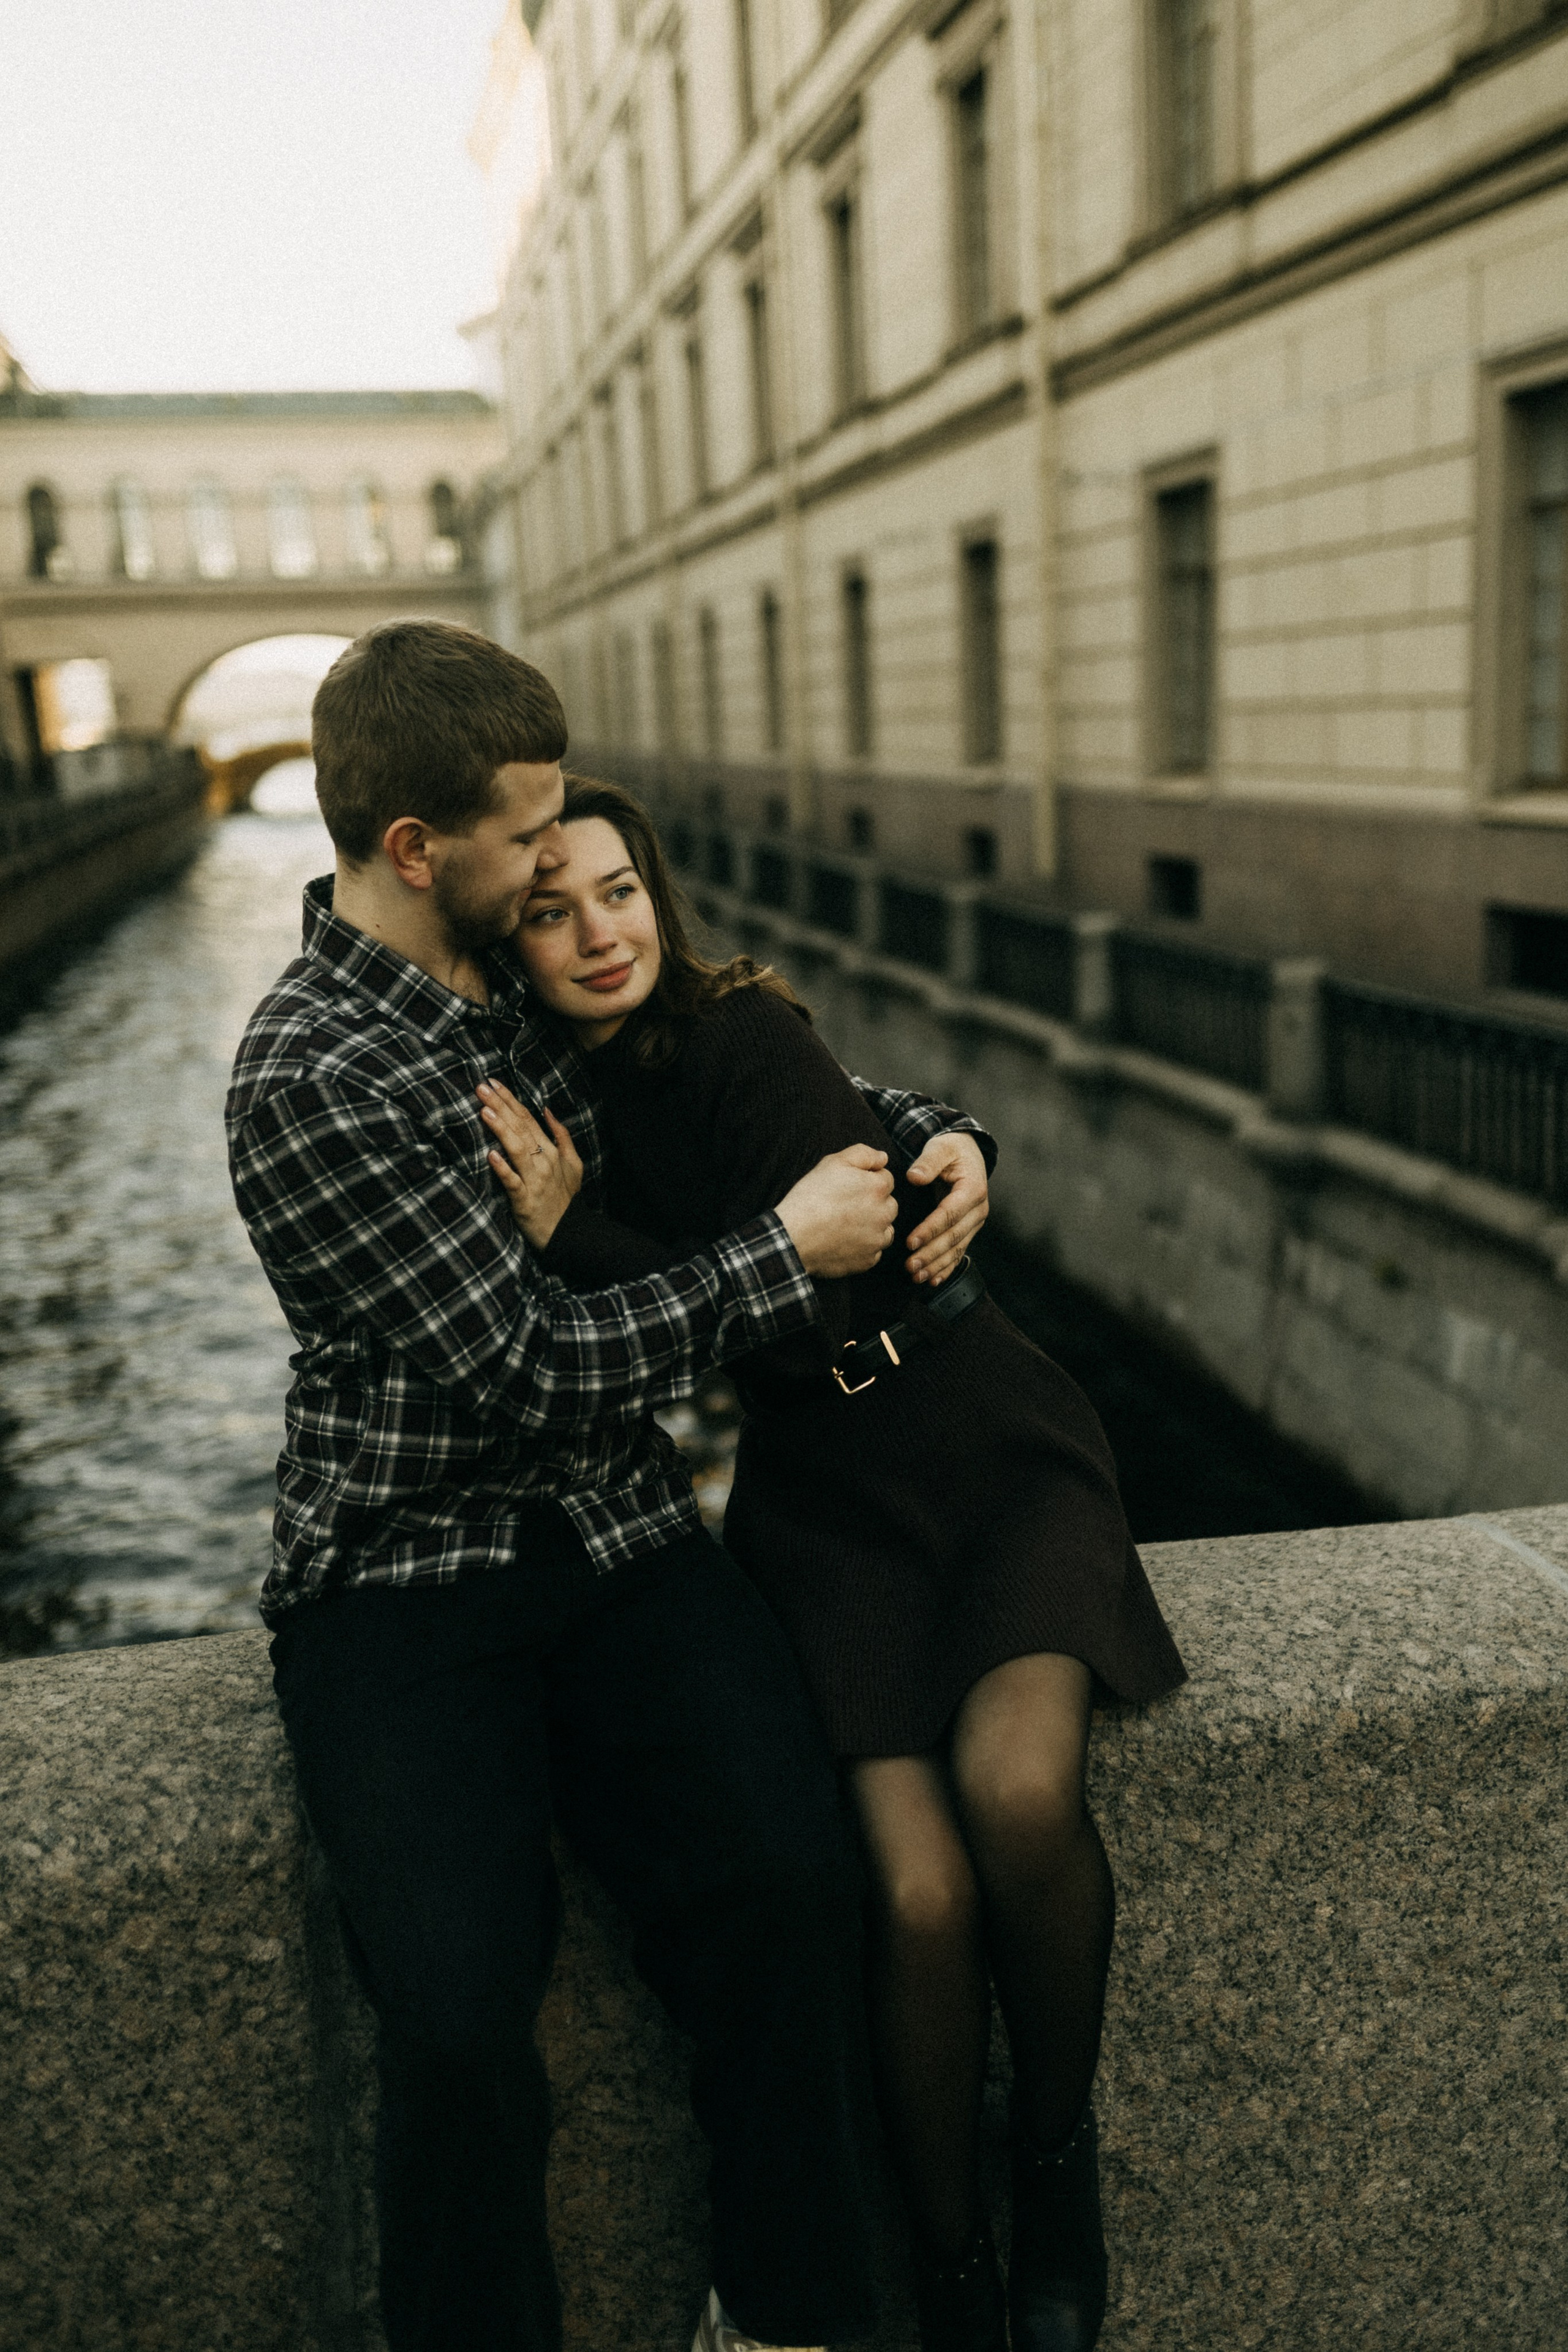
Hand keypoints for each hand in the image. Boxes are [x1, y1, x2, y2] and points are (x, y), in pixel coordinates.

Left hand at [478, 1080, 582, 1248]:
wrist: (569, 1232)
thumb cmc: (565, 1197)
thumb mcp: (573, 1163)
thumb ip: (561, 1135)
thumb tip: (547, 1110)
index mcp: (550, 1150)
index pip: (528, 1118)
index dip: (510, 1100)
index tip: (493, 1083)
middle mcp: (543, 1161)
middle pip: (519, 1127)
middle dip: (500, 1105)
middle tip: (481, 1087)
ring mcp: (534, 1180)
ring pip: (516, 1149)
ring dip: (500, 1129)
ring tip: (484, 1111)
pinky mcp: (524, 1199)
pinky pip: (512, 1182)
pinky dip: (502, 1169)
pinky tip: (491, 1155)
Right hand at [776, 1145, 895, 1277]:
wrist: (794, 1236)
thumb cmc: (811, 1197)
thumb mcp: (833, 1162)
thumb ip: (864, 1154)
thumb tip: (883, 1158)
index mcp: (878, 1188)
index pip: (886, 1179)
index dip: (867, 1180)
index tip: (848, 1187)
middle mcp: (884, 1214)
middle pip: (888, 1204)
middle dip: (874, 1203)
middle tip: (846, 1206)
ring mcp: (877, 1240)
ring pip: (885, 1229)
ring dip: (873, 1226)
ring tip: (846, 1224)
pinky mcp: (868, 1260)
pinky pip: (873, 1252)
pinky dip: (863, 1247)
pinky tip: (844, 1241)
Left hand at [903, 1131, 989, 1283]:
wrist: (967, 1152)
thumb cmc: (951, 1149)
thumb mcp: (940, 1147)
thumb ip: (928, 1161)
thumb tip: (915, 1177)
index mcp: (972, 1189)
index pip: (949, 1214)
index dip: (930, 1229)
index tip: (910, 1242)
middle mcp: (978, 1209)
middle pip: (954, 1236)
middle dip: (931, 1254)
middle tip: (910, 1266)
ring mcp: (974, 1222)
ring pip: (956, 1248)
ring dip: (937, 1265)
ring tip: (916, 1277)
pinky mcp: (968, 1229)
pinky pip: (959, 1252)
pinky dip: (946, 1268)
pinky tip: (933, 1280)